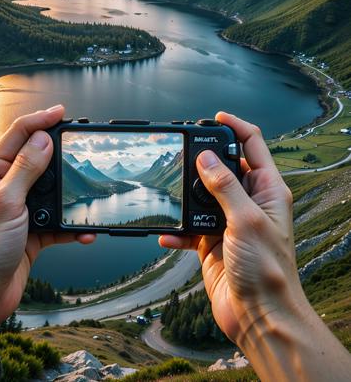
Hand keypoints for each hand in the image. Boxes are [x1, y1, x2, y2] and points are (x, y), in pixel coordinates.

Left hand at [0, 105, 95, 329]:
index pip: (18, 135)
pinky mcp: (32, 231)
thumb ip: (25, 168)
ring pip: (52, 190)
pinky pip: (58, 221)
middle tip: (81, 148)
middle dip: (60, 155)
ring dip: (69, 195)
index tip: (62, 113)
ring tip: (86, 192)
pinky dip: (72, 226)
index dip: (41, 120)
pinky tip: (83, 231)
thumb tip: (43, 138)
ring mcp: (20, 208)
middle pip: (38, 158)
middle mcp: (4, 186)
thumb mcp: (6, 202)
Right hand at [159, 111, 303, 344]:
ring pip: (202, 195)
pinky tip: (168, 234)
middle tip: (182, 153)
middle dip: (202, 160)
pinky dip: (177, 229)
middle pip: (224, 166)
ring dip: (185, 196)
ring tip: (171, 195)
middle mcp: (249, 201)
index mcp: (267, 189)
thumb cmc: (268, 272)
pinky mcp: (212, 242)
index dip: (235, 126)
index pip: (253, 144)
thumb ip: (224, 186)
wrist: (259, 317)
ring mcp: (229, 221)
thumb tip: (206, 158)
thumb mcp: (246, 220)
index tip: (214, 117)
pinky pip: (189, 226)